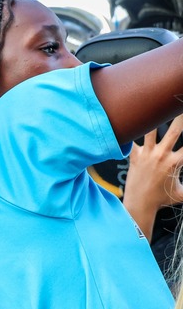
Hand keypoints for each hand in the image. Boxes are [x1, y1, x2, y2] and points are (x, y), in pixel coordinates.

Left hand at [123, 114, 182, 238]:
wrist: (139, 205)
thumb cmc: (163, 200)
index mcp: (177, 162)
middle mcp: (162, 156)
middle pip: (176, 130)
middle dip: (180, 117)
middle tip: (180, 103)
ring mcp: (147, 155)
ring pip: (152, 131)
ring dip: (154, 118)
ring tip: (155, 103)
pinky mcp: (134, 156)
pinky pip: (132, 140)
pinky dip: (132, 130)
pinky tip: (130, 117)